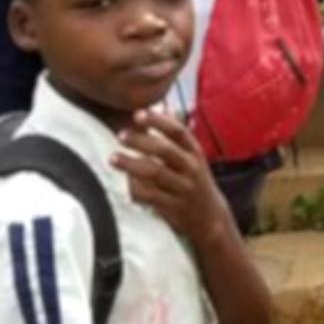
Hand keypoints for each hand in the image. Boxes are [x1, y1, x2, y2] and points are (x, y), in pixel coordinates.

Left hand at [113, 110, 229, 246]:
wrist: (211, 217)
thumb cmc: (195, 180)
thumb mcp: (193, 156)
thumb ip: (177, 134)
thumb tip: (163, 106)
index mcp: (194, 152)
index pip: (178, 131)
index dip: (158, 121)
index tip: (137, 114)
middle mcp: (191, 168)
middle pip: (165, 150)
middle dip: (141, 141)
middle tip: (120, 135)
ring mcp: (183, 188)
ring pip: (155, 173)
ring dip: (131, 165)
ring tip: (113, 158)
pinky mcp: (174, 207)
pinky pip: (151, 197)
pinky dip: (135, 190)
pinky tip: (121, 184)